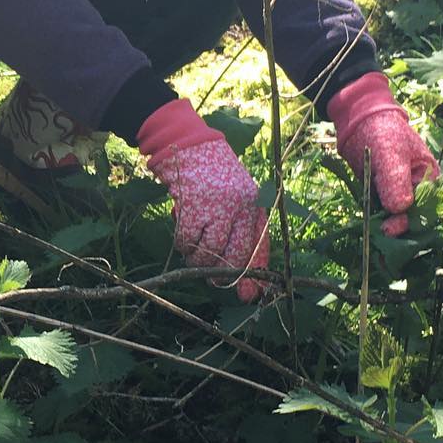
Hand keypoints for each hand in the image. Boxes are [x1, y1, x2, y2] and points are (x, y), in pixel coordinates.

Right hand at [136, 99, 271, 299]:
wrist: (189, 146)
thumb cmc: (213, 177)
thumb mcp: (235, 199)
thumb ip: (241, 231)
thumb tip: (244, 278)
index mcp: (254, 205)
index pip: (259, 247)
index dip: (254, 275)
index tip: (248, 296)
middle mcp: (241, 206)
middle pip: (235, 257)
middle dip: (222, 274)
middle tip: (213, 279)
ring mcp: (218, 206)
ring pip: (209, 253)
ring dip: (198, 259)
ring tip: (194, 250)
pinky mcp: (194, 206)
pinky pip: (187, 241)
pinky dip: (183, 245)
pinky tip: (184, 239)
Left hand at [327, 72, 438, 236]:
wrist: (360, 122)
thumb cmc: (383, 132)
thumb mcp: (391, 154)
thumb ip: (395, 180)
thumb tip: (400, 208)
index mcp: (429, 178)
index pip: (427, 208)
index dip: (412, 222)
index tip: (392, 228)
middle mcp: (416, 189)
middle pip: (412, 219)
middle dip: (398, 230)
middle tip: (382, 236)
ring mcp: (398, 194)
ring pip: (395, 219)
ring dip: (385, 228)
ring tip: (374, 237)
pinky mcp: (381, 196)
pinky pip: (380, 214)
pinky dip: (374, 220)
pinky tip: (368, 227)